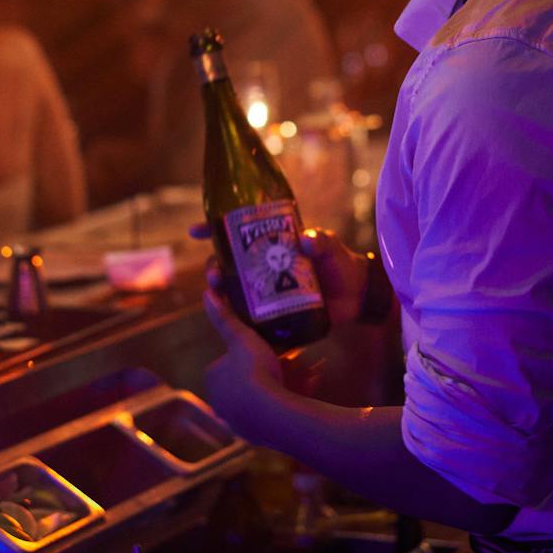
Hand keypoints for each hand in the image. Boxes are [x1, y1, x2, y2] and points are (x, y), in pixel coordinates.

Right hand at [189, 221, 377, 330]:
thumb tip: (306, 240)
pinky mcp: (274, 315)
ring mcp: (267, 292)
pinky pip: (250, 318)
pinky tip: (230, 323)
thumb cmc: (341, 265)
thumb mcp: (330, 247)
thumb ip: (321, 242)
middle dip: (213, 267)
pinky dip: (238, 322)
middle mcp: (263, 268)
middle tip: (214, 273)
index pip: (236, 235)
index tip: (194, 231)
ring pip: (233, 292)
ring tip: (217, 292)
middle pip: (227, 265)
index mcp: (271, 245)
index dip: (213, 229)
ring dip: (220, 292)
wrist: (358, 296)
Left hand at [200, 260, 282, 442]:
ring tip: (300, 377)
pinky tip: (300, 397)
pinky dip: (284, 405)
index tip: (264, 348)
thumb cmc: (254, 372)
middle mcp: (220, 404)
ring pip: (260, 400)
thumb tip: (206, 294)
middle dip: (265, 372)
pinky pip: (273, 415)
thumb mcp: (242, 337)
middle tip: (287, 361)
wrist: (273, 413)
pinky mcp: (257, 436)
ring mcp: (238, 422)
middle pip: (245, 382)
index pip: (227, 362)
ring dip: (277, 389)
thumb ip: (224, 317)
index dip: (247, 353)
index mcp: (213, 381)